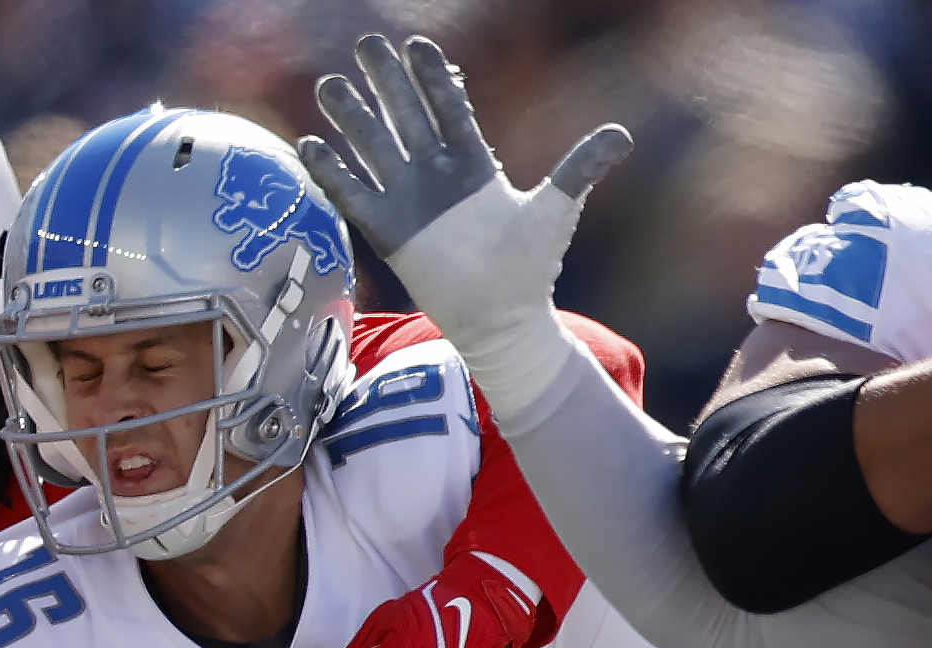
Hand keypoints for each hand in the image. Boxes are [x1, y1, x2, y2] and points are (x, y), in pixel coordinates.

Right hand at [297, 34, 630, 417]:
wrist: (502, 318)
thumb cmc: (530, 266)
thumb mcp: (557, 209)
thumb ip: (579, 167)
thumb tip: (622, 135)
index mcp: (472, 162)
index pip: (447, 106)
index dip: (432, 76)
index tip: (418, 45)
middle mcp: (435, 174)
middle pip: (405, 116)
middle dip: (385, 82)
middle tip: (365, 46)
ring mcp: (407, 200)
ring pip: (373, 148)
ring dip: (352, 118)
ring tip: (329, 86)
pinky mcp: (386, 231)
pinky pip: (352, 194)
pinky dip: (331, 173)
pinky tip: (310, 146)